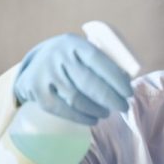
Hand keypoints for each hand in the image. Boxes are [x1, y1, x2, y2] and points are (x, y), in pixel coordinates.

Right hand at [14, 33, 132, 124]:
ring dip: (97, 110)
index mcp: (74, 43)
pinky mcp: (37, 91)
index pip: (98, 60)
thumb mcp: (83, 51)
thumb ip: (102, 61)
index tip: (128, 92)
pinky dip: (81, 118)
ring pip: (76, 98)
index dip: (116, 78)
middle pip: (89, 82)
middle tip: (123, 107)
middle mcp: (58, 56)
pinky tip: (92, 120)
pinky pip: (62, 109)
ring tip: (107, 113)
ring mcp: (46, 73)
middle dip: (111, 98)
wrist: (35, 63)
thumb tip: (127, 80)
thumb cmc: (71, 59)